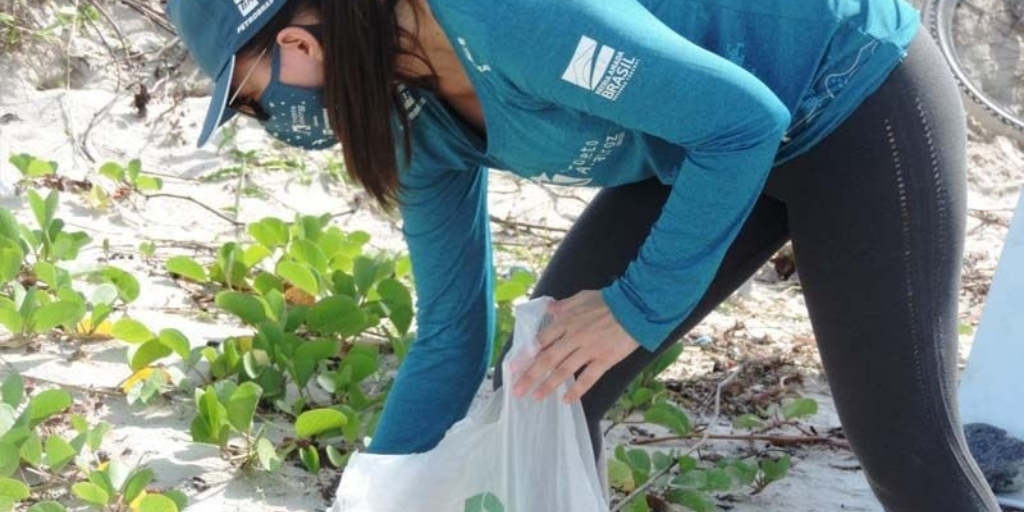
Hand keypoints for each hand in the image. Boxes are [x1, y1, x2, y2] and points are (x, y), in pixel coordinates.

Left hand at [512, 290, 640, 402]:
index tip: (514, 367)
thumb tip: (548, 308)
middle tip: (517, 390)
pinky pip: (588, 378)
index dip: (526, 355)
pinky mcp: (604, 359)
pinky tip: (566, 400)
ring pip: (564, 370)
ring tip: (536, 397)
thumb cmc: (608, 301)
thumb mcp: (581, 297)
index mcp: (566, 322)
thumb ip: (563, 306)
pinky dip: (576, 390)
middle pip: (547, 359)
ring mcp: (589, 349)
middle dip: (530, 375)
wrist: (635, 307)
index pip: (541, 341)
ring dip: (548, 385)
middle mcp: (574, 337)